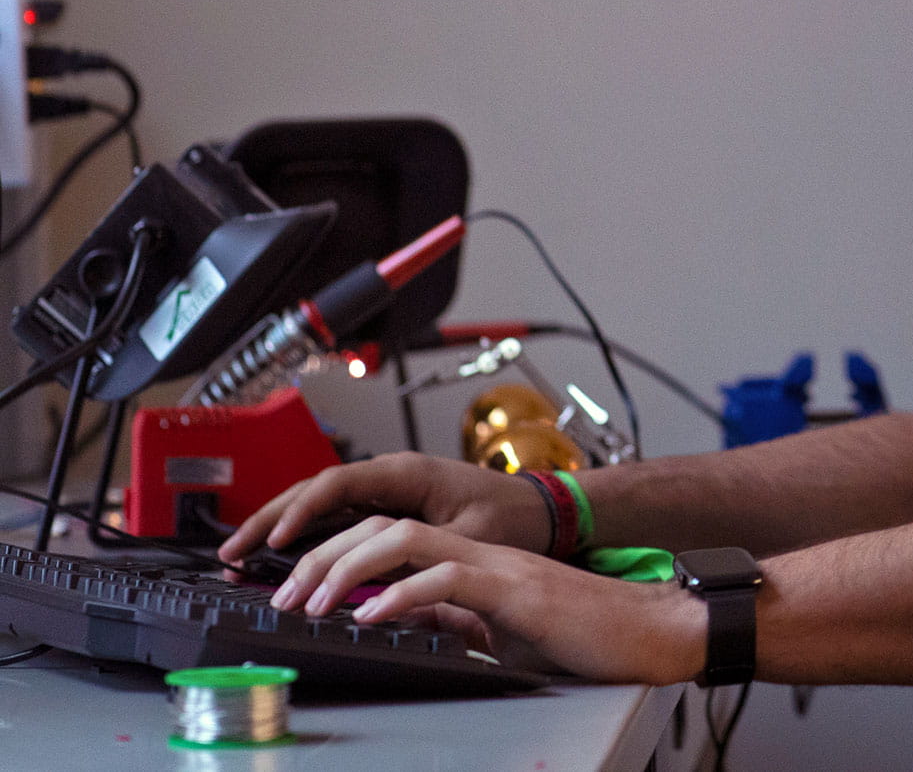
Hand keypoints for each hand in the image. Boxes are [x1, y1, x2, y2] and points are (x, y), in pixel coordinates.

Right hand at [218, 452, 549, 565]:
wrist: (538, 510)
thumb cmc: (510, 517)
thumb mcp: (466, 539)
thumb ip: (421, 555)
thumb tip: (379, 582)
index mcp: (405, 472)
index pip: (337, 483)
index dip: (301, 511)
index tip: (275, 540)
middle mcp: (389, 475)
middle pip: (314, 490)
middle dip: (269, 518)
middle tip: (231, 552)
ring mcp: (385, 490)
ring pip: (318, 503)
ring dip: (278, 526)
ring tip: (239, 555)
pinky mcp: (386, 507)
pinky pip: (335, 515)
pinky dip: (304, 532)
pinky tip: (278, 555)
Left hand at [269, 515, 704, 684]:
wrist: (651, 631)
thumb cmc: (590, 634)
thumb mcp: (504, 630)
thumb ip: (460, 619)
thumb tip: (412, 621)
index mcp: (471, 561)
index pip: (388, 538)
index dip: (335, 557)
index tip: (295, 589)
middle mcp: (478, 551)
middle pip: (382, 528)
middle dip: (321, 558)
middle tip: (282, 595)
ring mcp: (495, 565)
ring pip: (404, 539)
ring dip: (347, 569)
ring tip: (310, 601)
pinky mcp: (515, 588)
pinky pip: (447, 578)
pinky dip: (401, 595)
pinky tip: (371, 615)